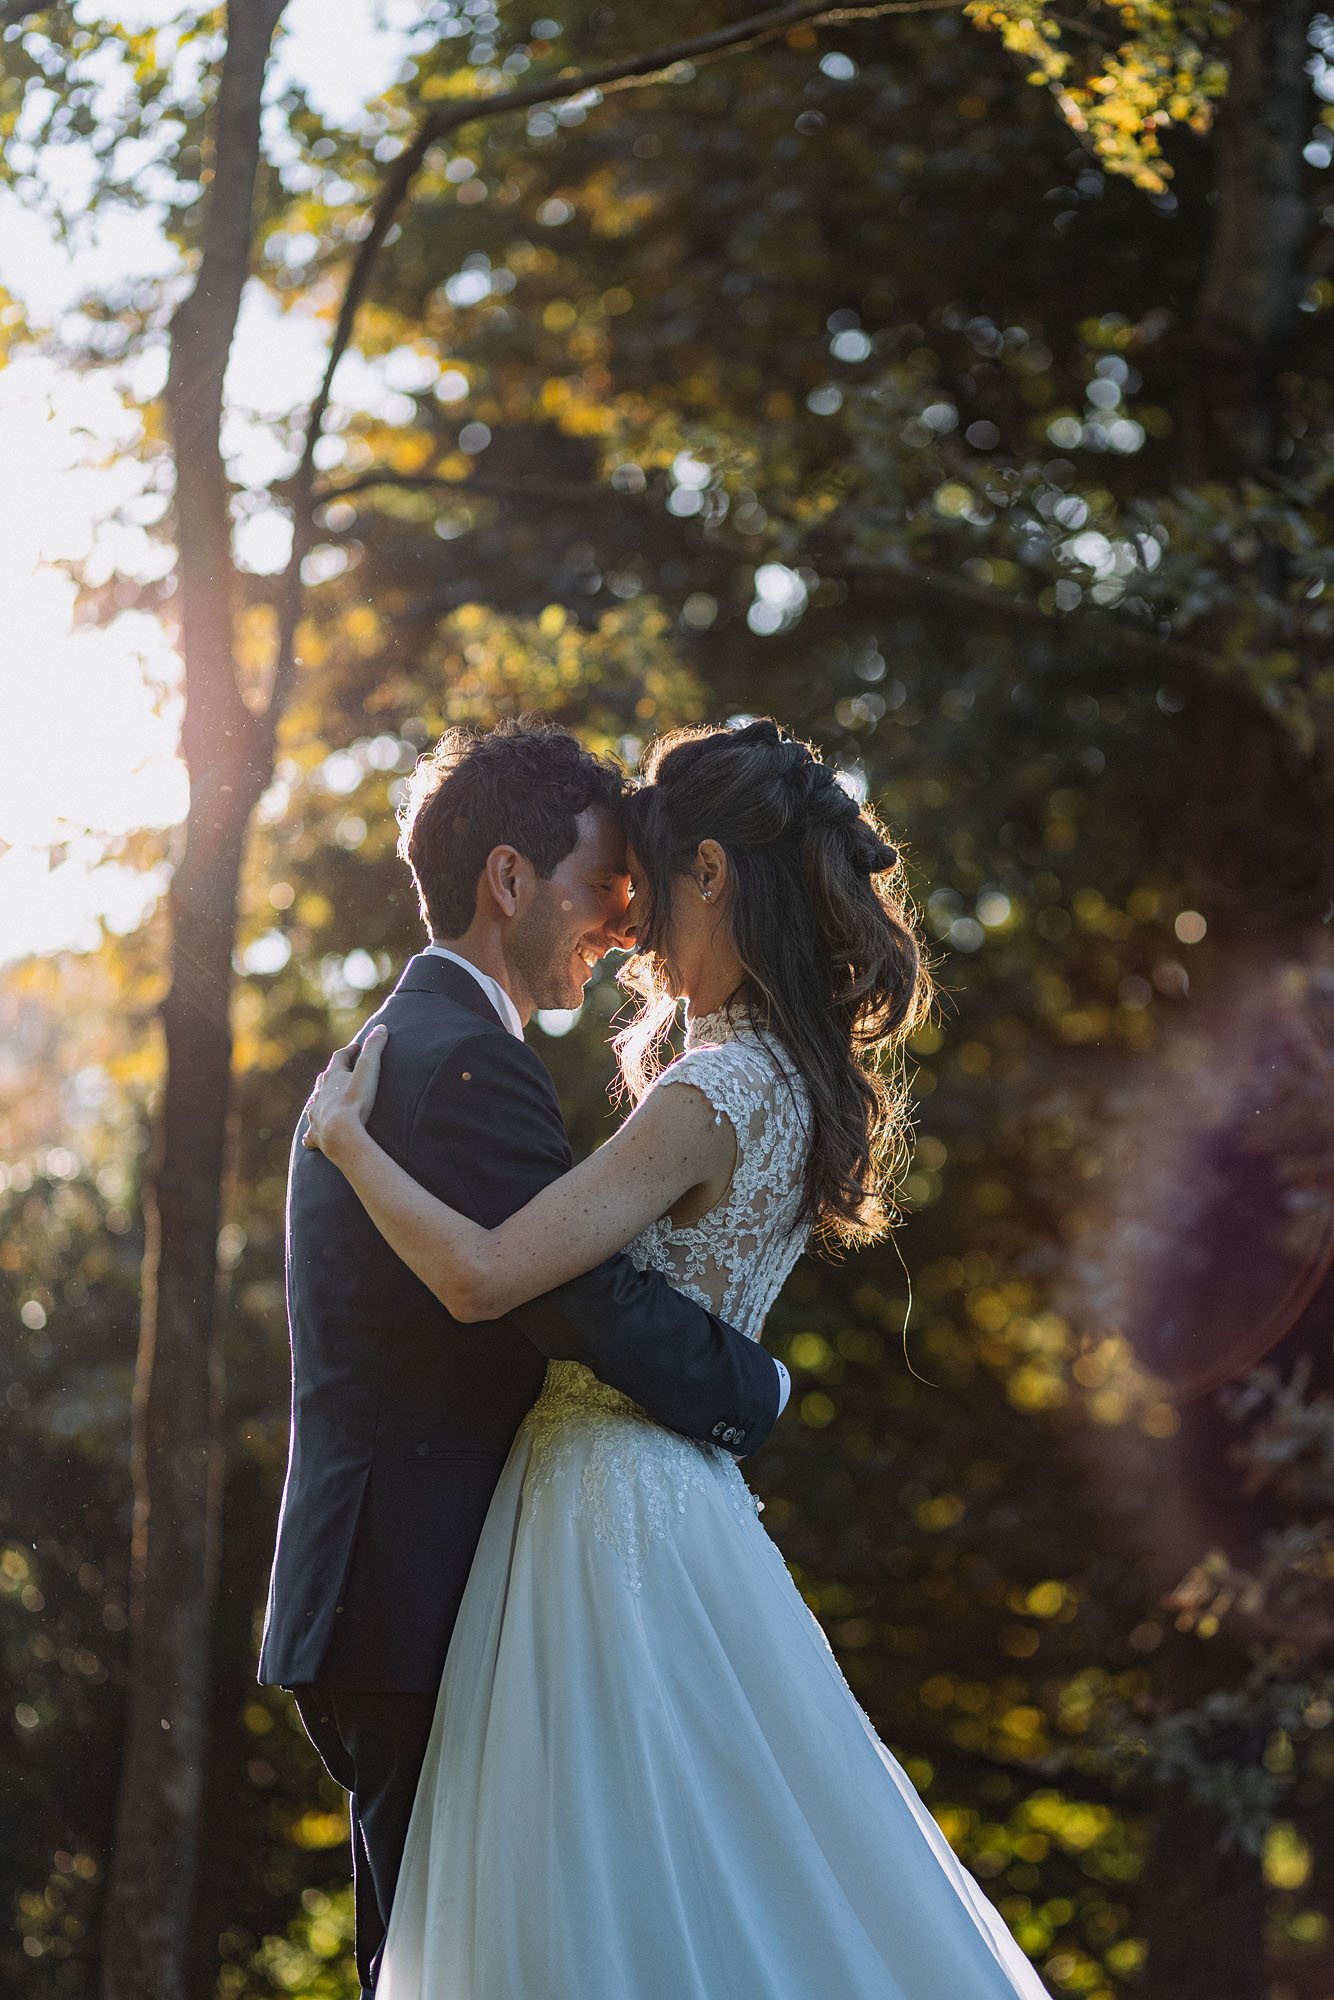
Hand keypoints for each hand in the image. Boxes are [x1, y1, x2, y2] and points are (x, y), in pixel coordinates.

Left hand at [302, 1024, 386, 1156]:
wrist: (340, 1133)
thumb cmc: (356, 1101)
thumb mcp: (369, 1070)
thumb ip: (374, 1048)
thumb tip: (380, 1027)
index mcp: (332, 1077)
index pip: (339, 1057)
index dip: (349, 1051)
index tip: (357, 1047)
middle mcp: (320, 1094)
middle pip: (323, 1079)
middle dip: (332, 1074)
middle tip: (340, 1072)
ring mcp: (315, 1114)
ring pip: (314, 1103)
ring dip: (320, 1099)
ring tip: (325, 1100)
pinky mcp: (315, 1135)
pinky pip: (310, 1133)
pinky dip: (311, 1132)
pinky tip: (310, 1135)